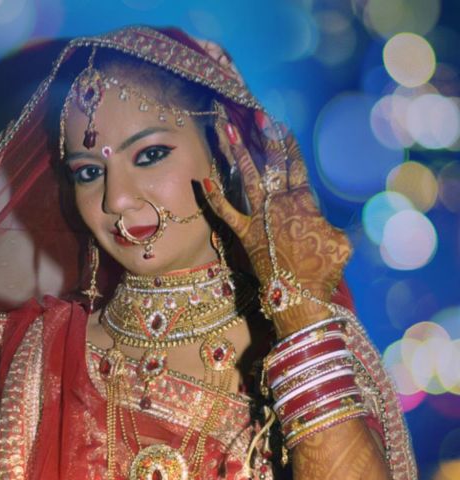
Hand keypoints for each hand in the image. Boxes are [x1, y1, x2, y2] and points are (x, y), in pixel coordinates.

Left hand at [202, 119, 351, 335]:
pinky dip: (215, 198)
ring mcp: (260, 218)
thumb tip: (348, 218)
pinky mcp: (244, 235)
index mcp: (304, 201)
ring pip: (246, 177)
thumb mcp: (341, 242)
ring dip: (236, 151)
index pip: (294, 164)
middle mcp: (279, 203)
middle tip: (250, 112)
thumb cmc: (324, 270)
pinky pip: (226, 213)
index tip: (277, 123)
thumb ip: (339, 224)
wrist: (300, 295)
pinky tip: (203, 179)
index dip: (285, 142)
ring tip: (223, 128)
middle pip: (269, 163)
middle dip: (261, 136)